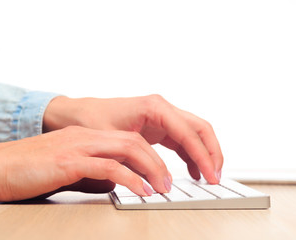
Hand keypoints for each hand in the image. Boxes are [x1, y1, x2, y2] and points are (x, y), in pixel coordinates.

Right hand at [0, 126, 170, 201]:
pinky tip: (140, 190)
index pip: (128, 139)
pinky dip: (129, 178)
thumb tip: (114, 184)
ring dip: (149, 168)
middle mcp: (86, 136)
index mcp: (87, 136)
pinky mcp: (69, 161)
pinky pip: (108, 167)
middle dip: (156, 162)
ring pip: (126, 149)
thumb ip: (92, 172)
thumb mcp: (68, 168)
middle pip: (133, 141)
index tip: (160, 174)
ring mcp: (78, 146)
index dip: (149, 156)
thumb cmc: (29, 169)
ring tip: (161, 187)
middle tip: (167, 181)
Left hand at [43, 95, 222, 183]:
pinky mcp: (160, 127)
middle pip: (200, 128)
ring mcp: (163, 118)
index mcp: (154, 107)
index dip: (202, 154)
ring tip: (208, 177)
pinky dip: (191, 156)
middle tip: (215, 176)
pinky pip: (183, 141)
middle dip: (211, 152)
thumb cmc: (93, 120)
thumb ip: (136, 159)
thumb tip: (158, 181)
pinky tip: (193, 171)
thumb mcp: (112, 139)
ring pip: (195, 134)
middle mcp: (163, 109)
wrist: (80, 114)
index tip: (210, 174)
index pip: (188, 131)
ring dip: (204, 154)